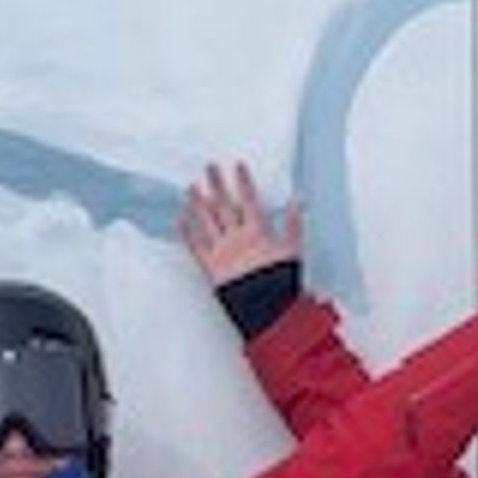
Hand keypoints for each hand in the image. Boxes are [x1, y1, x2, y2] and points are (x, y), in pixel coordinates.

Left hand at [179, 161, 302, 287]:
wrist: (267, 310)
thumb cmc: (281, 283)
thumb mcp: (294, 251)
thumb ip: (293, 224)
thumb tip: (297, 202)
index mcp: (257, 232)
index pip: (248, 199)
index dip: (242, 181)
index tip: (237, 166)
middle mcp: (236, 238)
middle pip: (223, 205)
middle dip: (216, 184)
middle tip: (209, 168)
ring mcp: (221, 251)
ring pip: (206, 221)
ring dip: (197, 202)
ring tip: (191, 187)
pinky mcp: (210, 267)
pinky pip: (194, 246)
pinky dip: (186, 232)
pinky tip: (180, 219)